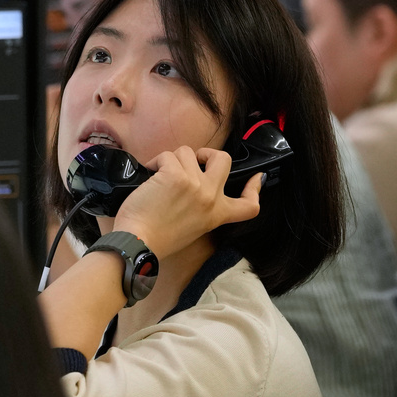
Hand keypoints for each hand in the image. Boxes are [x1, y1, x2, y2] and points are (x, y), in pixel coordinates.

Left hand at [112, 146, 261, 258]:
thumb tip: (195, 186)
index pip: (250, 205)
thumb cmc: (157, 239)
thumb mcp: (192, 228)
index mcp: (216, 215)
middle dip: (207, 153)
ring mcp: (195, 184)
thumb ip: (201, 209)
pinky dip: (155, 162)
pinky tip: (149, 174)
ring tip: (158, 176)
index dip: (256, 188)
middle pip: (224, 160)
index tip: (258, 177)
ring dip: (171, 160)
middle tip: (192, 160)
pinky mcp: (175, 175)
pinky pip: (167, 155)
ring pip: (188, 152)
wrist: (138, 244)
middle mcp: (211, 197)